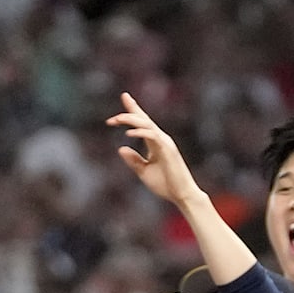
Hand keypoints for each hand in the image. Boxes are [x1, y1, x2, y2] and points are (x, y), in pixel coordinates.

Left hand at [108, 92, 203, 207]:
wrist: (181, 195)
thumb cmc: (165, 184)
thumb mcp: (144, 172)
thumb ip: (133, 160)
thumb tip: (121, 148)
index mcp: (155, 142)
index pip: (143, 122)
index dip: (133, 109)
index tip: (125, 97)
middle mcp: (161, 139)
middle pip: (144, 119)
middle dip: (130, 111)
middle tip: (112, 117)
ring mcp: (165, 143)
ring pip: (147, 124)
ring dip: (131, 120)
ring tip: (117, 119)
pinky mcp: (167, 149)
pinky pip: (153, 136)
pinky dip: (141, 132)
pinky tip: (129, 132)